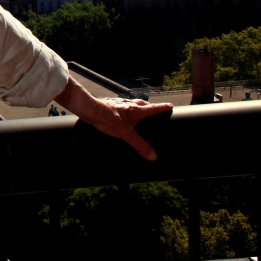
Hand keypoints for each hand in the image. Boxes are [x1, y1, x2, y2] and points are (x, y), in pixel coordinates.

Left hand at [54, 78, 171, 160]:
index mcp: (136, 110)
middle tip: (154, 109)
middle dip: (150, 106)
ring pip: (132, 103)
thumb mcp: (126, 134)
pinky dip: (125, 109)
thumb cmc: (108, 119)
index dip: (162, 107)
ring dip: (137, 106)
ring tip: (139, 111)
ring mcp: (119, 104)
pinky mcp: (109, 104)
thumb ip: (139, 145)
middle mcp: (129, 105)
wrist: (90, 109)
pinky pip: (121, 106)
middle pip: (143, 104)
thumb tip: (153, 156)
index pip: (153, 108)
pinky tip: (121, 113)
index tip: (170, 105)